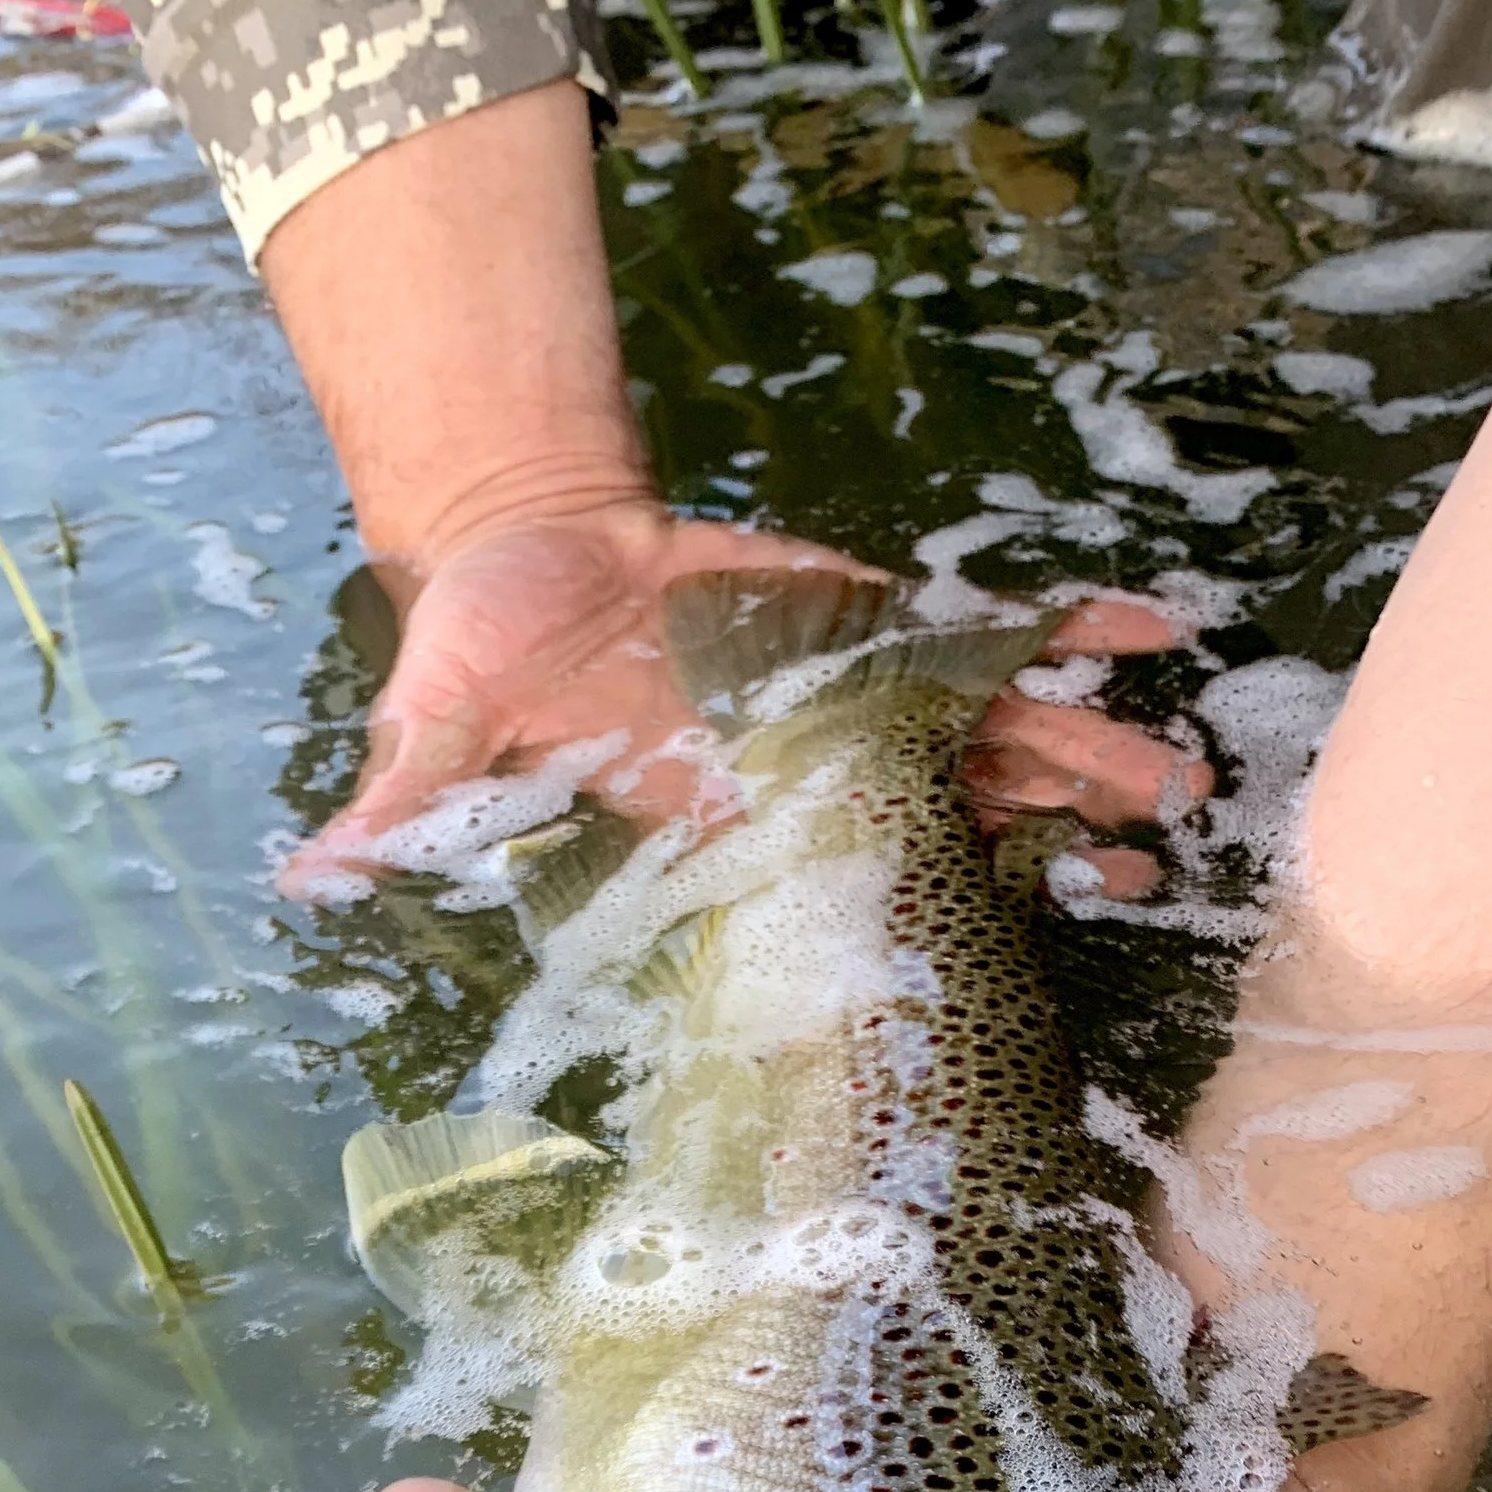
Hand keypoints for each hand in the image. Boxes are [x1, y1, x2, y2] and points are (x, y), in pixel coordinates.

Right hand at [282, 499, 1202, 898]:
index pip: (837, 873)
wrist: (531, 552)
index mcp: (728, 814)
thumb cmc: (488, 655)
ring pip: (988, 739)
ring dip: (1086, 755)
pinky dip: (1060, 625)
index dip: (922, 907)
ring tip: (1180, 779)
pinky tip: (1142, 628)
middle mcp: (812, 771)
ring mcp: (850, 696)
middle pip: (950, 820)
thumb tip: (311, 873)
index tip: (1003, 940)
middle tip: (1150, 870)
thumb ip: (402, 804)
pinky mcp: (864, 617)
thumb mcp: (435, 730)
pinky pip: (981, 629)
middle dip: (1049, 840)